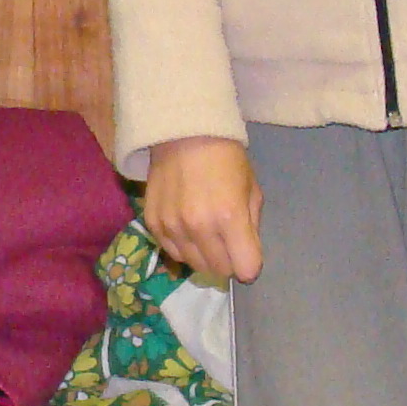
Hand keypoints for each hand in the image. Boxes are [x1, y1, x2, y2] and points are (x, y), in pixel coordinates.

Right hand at [144, 135, 263, 282]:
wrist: (184, 134)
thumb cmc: (226, 158)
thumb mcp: (252, 189)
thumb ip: (252, 227)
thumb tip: (248, 257)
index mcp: (230, 217)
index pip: (245, 269)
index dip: (250, 265)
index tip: (248, 255)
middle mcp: (199, 228)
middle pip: (219, 271)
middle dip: (228, 261)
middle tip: (228, 242)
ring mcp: (173, 228)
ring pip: (195, 265)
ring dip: (205, 256)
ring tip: (207, 235)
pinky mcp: (154, 225)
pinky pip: (173, 253)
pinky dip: (184, 247)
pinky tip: (188, 229)